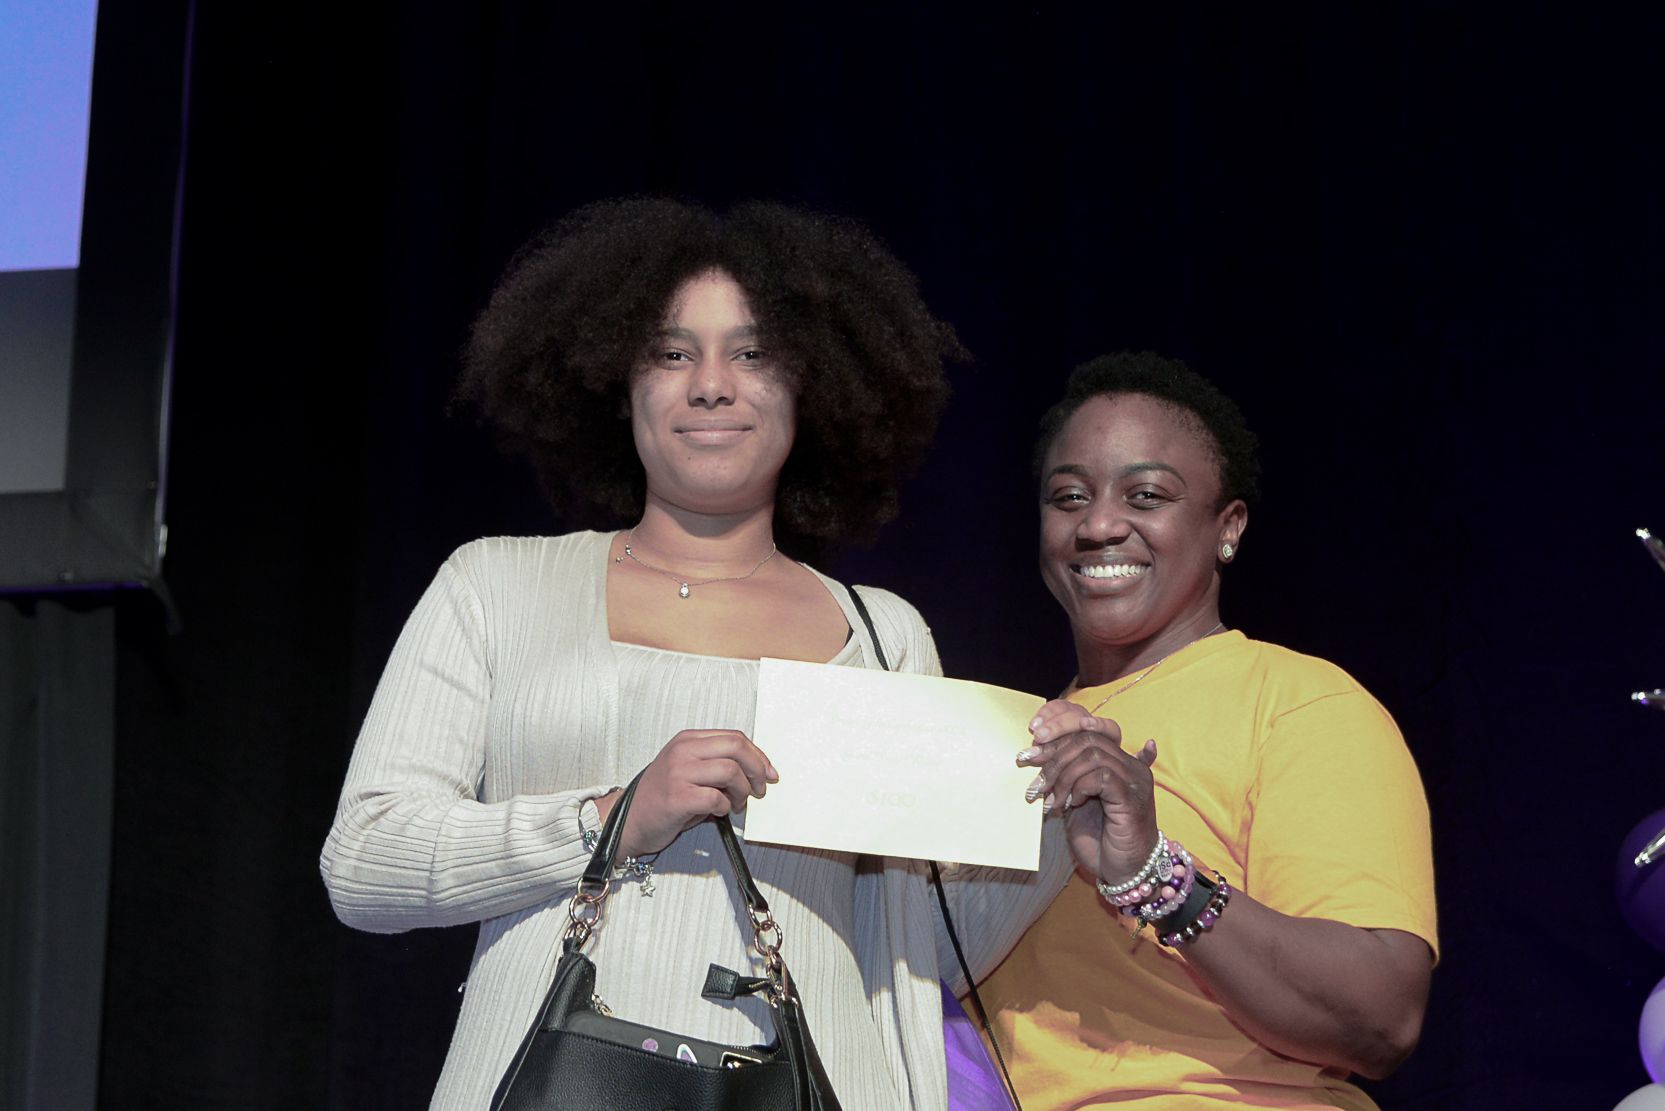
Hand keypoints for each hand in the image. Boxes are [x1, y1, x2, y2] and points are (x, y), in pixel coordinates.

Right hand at [598, 729, 778, 857]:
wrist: (628, 820)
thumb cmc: (662, 798)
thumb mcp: (687, 770)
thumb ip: (715, 764)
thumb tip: (755, 772)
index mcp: (688, 740)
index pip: (734, 737)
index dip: (758, 755)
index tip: (769, 772)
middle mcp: (683, 751)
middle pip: (737, 747)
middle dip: (757, 770)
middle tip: (760, 789)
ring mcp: (678, 772)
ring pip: (731, 771)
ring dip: (742, 791)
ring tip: (737, 804)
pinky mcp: (677, 797)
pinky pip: (717, 798)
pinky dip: (725, 807)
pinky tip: (718, 812)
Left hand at [1017, 699, 1159, 882]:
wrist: (1124, 871)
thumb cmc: (1100, 838)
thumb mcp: (1075, 800)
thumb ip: (1065, 776)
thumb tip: (1034, 754)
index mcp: (1118, 760)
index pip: (1089, 726)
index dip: (1057, 730)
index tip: (1029, 748)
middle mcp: (1130, 764)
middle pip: (1087, 737)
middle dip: (1053, 753)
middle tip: (1031, 774)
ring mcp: (1134, 780)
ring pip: (1091, 755)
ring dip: (1062, 775)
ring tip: (1048, 799)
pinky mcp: (1132, 799)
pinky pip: (1101, 777)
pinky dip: (1079, 787)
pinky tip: (1071, 804)